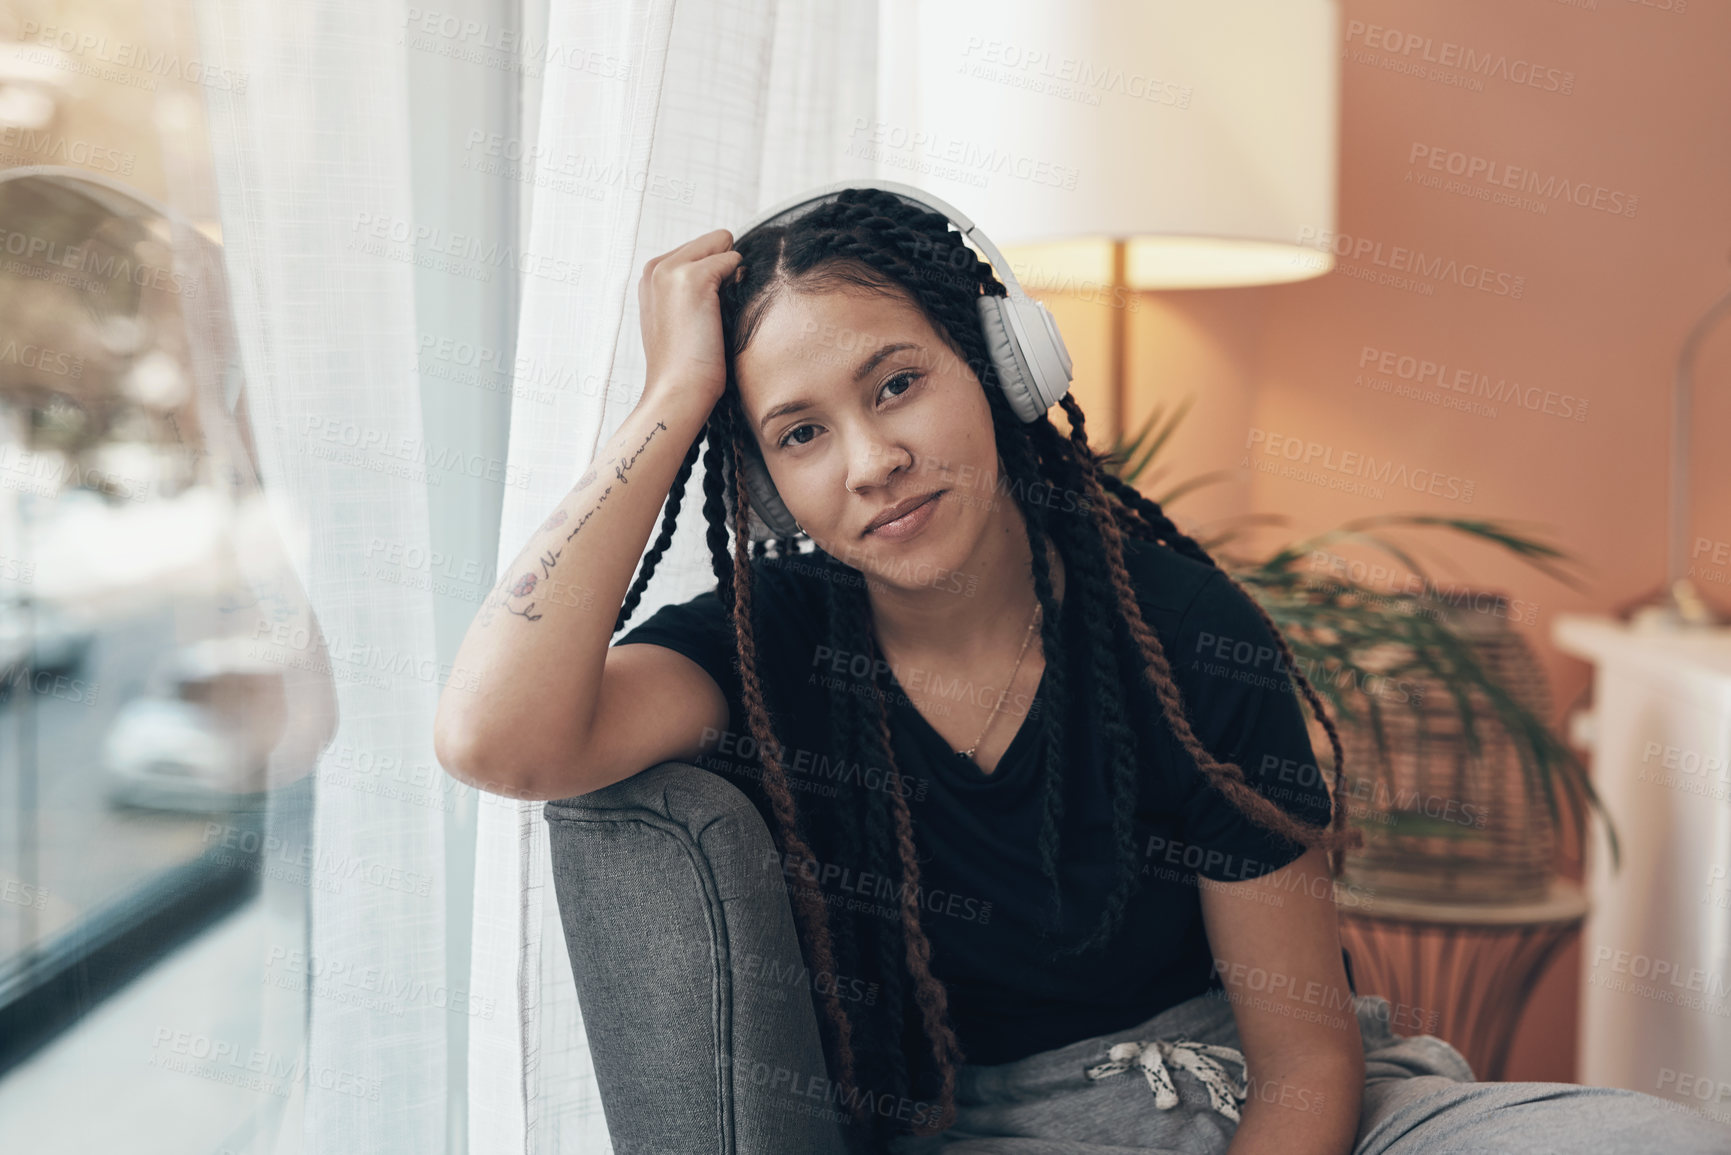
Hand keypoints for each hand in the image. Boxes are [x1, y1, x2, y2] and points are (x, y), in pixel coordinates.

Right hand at [638, 228, 744, 409]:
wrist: (678, 389)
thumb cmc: (686, 363)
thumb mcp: (681, 317)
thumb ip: (692, 289)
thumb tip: (733, 266)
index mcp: (650, 276)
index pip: (699, 249)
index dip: (714, 274)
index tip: (703, 310)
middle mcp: (655, 267)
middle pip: (713, 241)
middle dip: (723, 268)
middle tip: (713, 312)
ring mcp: (671, 270)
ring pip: (723, 244)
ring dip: (731, 275)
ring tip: (715, 313)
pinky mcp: (692, 277)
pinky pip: (733, 259)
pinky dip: (737, 282)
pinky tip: (721, 312)